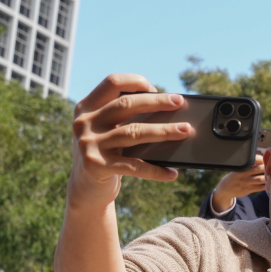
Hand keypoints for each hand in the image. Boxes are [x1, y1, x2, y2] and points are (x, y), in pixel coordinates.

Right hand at [68, 73, 190, 212]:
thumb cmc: (105, 154)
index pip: (112, 83)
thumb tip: (167, 108)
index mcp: (86, 107)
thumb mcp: (106, 131)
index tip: (156, 89)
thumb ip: (123, 117)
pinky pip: (134, 166)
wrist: (85, 189)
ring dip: (164, 131)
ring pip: (134, 132)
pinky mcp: (97, 166)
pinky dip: (156, 170)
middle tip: (180, 102)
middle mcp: (85, 122)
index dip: (136, 82)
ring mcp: (89, 144)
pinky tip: (172, 173)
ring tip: (185, 130)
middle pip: (127, 104)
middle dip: (157, 102)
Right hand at [211, 153, 266, 212]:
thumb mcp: (239, 167)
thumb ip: (250, 163)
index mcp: (242, 166)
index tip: (267, 159)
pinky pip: (261, 187)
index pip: (254, 159)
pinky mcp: (249, 189)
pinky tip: (269, 182)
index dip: (263, 159)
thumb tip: (263, 155)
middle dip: (268, 168)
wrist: (226, 188)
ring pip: (261, 179)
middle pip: (260, 169)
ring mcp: (246, 182)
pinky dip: (267, 185)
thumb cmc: (236, 175)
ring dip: (268, 177)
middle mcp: (244, 173)